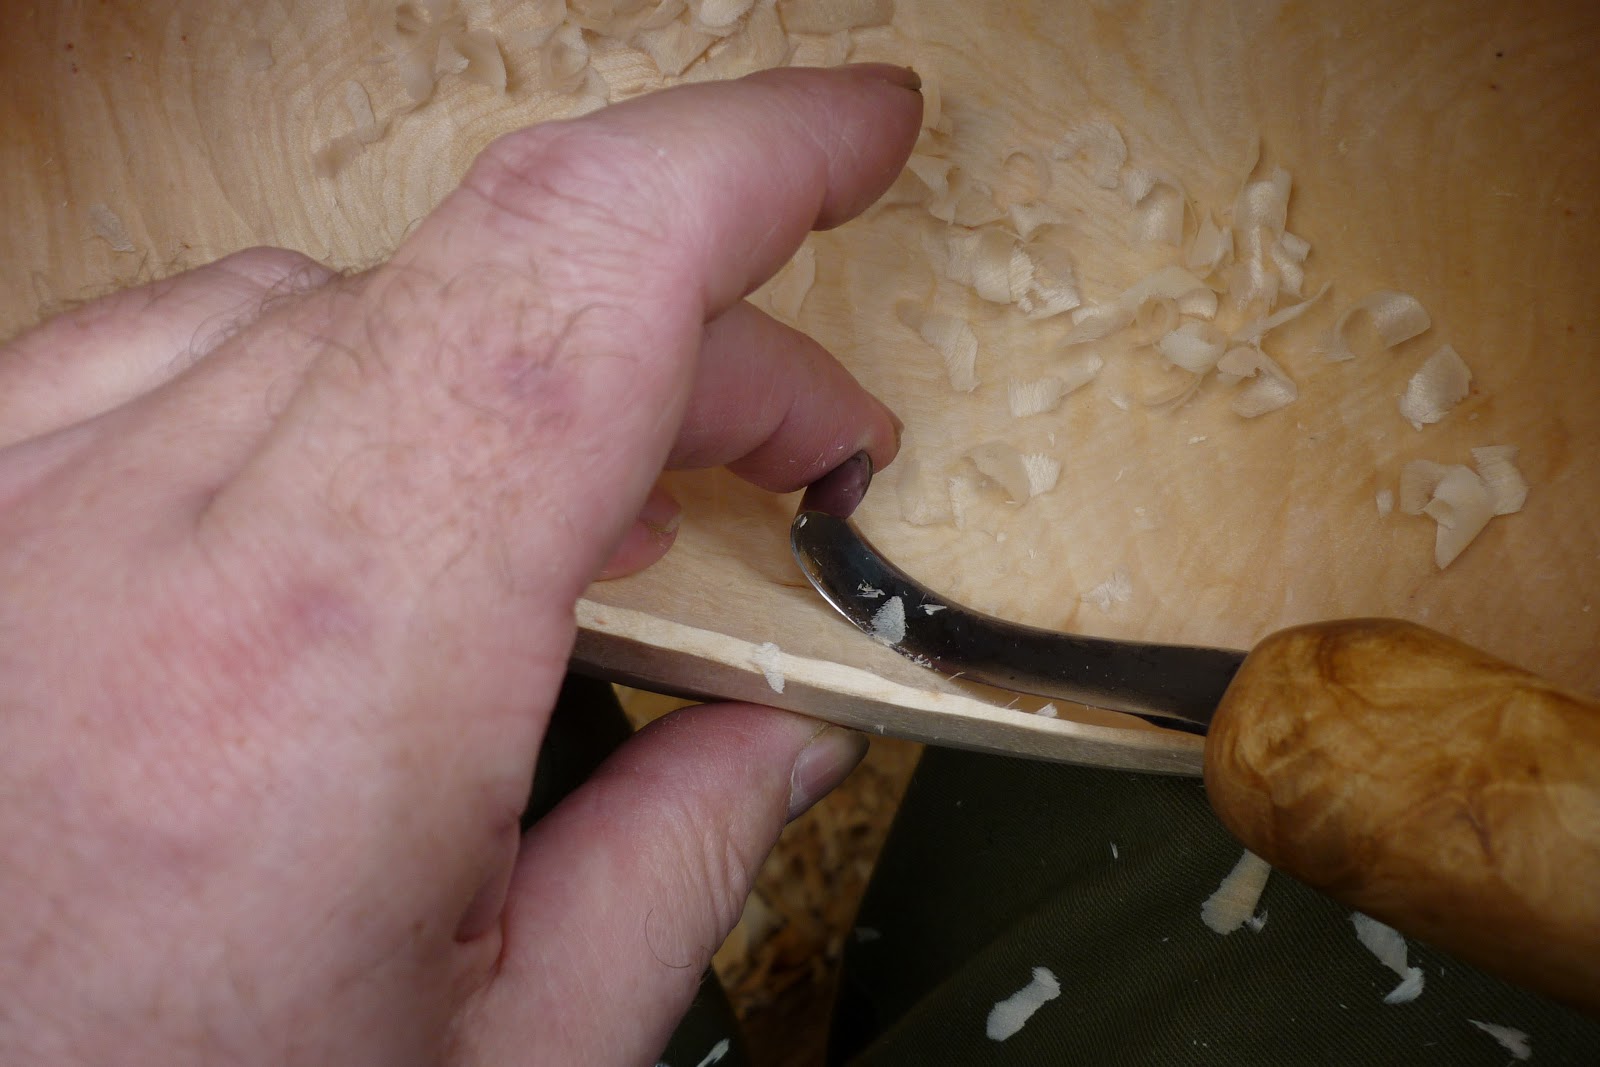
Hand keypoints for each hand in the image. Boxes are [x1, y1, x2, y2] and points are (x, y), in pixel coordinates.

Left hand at [0, 64, 919, 1064]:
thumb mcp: (503, 1064)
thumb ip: (676, 871)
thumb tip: (787, 737)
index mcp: (331, 674)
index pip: (580, 277)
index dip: (755, 156)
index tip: (859, 132)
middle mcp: (144, 544)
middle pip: (495, 278)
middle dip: (701, 332)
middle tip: (794, 447)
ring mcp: (21, 506)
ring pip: (346, 292)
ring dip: (527, 363)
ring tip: (603, 503)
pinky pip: (180, 340)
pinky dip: (342, 369)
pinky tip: (383, 471)